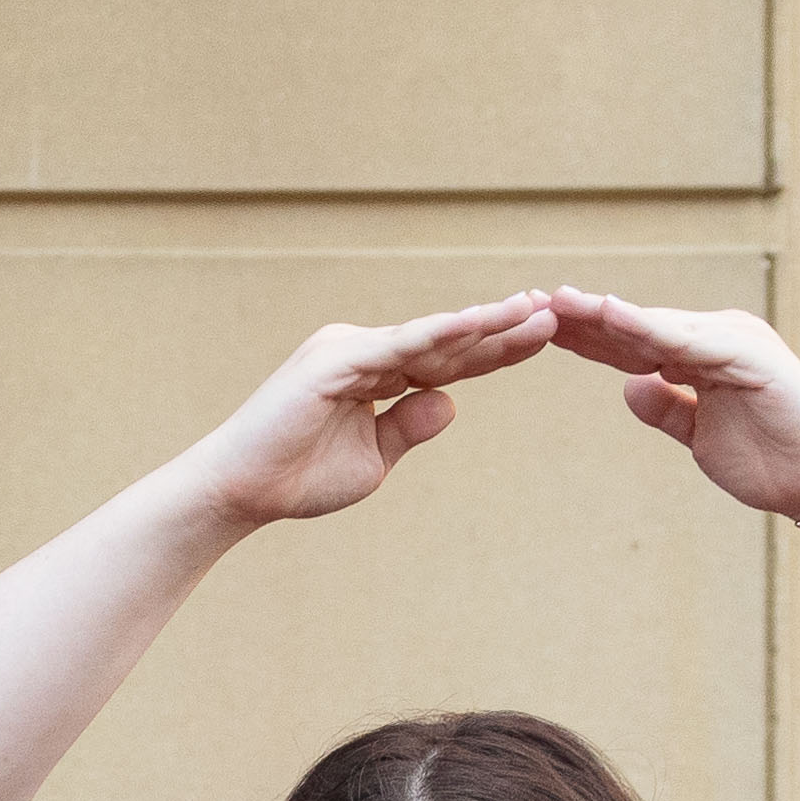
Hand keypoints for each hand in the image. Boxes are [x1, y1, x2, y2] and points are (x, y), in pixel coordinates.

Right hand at [177, 294, 560, 532]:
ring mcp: (349, 349)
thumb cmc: (297, 478)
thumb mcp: (374, 457)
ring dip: (485, 323)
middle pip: (449, 340)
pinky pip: (399, 344)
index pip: (449, 360)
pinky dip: (440, 333)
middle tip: (559, 309)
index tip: (545, 335)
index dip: (496, 349)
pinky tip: (480, 322)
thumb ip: (411, 425)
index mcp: (374, 371)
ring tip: (535, 310)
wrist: (240, 492)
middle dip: (504, 328)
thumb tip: (451, 401)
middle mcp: (363, 349)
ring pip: (431, 335)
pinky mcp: (335, 359)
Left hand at [546, 290, 799, 526]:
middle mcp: (716, 338)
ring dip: (603, 313)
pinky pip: (687, 339)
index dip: (583, 336)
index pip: (630, 342)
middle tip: (524, 302)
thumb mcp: (700, 434)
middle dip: (581, 318)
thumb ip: (666, 406)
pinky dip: (647, 326)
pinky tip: (607, 314)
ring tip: (556, 301)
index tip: (532, 328)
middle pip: (635, 326)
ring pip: (655, 325)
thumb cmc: (770, 461)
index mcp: (703, 354)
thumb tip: (629, 384)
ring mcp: (734, 341)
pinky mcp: (749, 354)